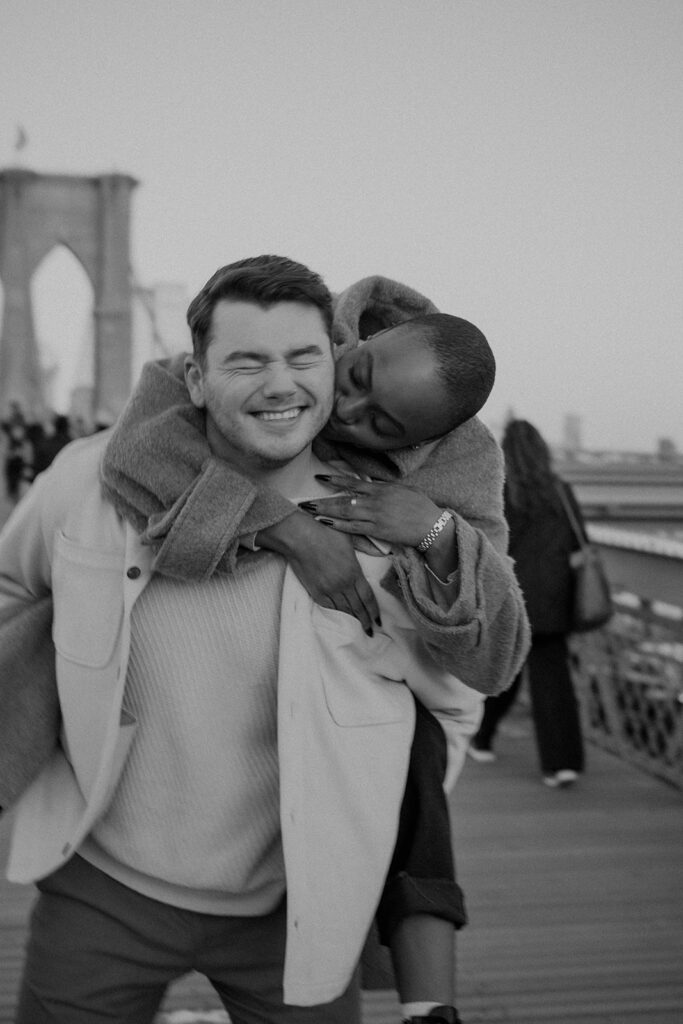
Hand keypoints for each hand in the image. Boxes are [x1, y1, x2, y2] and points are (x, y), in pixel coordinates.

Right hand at [255, 511, 380, 635]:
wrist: (299, 537)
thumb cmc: (324, 533)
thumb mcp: (350, 537)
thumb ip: (365, 546)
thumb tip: (380, 551)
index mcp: (354, 572)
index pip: (368, 598)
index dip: (374, 612)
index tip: (379, 621)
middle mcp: (342, 584)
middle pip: (357, 608)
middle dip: (365, 621)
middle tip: (370, 631)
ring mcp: (328, 589)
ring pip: (343, 610)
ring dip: (351, 620)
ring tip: (358, 628)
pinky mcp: (315, 591)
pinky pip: (328, 607)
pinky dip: (336, 614)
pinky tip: (341, 618)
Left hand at [299, 473, 440, 547]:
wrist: (431, 525)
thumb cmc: (420, 506)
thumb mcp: (403, 489)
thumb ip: (385, 487)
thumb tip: (371, 485)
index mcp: (381, 488)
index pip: (352, 483)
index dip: (334, 480)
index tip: (319, 478)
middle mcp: (375, 500)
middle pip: (343, 499)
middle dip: (323, 501)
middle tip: (305, 502)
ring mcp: (375, 516)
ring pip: (345, 513)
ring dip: (326, 513)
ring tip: (310, 512)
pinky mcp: (377, 530)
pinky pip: (353, 528)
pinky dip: (338, 526)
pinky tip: (326, 524)